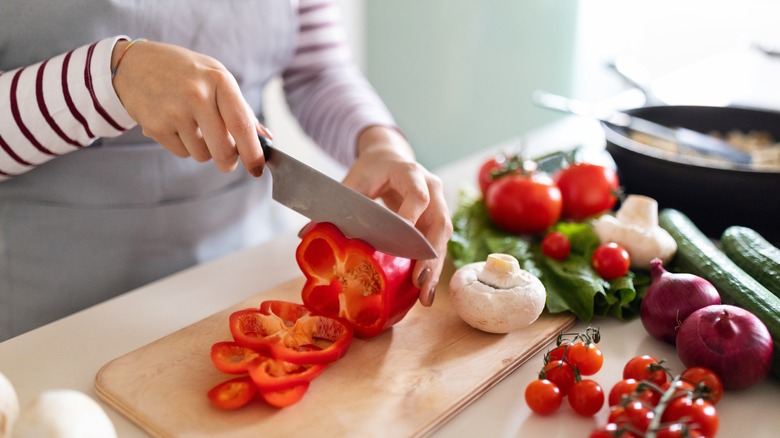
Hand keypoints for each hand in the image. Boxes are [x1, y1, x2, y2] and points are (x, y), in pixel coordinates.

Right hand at [111, 39, 270, 175]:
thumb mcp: (216, 77)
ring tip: (193, 125)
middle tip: (228, 160)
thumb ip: (241, 108)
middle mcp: (196, 95)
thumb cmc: (185, 72)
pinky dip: (184, 146)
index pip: (242, 125)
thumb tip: (265, 138)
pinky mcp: (155, 126)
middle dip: (229, 161)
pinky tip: (175, 124)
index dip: (253, 153)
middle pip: (223, 150)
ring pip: (202, 155)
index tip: (257, 169)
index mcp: (219, 80)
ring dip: (204, 149)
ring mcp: (173, 112)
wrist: (135, 65)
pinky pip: (182, 153)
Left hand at [342, 126, 452, 306]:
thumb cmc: (372, 169)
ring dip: (434, 268)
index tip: (402, 236)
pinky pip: (437, 247)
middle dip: (429, 254)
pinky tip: (424, 292)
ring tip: (424, 296)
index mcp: (411, 173)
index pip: (418, 195)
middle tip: (419, 280)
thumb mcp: (354, 181)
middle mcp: (432, 189)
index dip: (411, 216)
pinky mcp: (436, 222)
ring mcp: (439, 206)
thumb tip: (305, 234)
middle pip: (439, 222)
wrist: (390, 159)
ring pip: (442, 239)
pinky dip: (432, 269)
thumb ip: (336, 205)